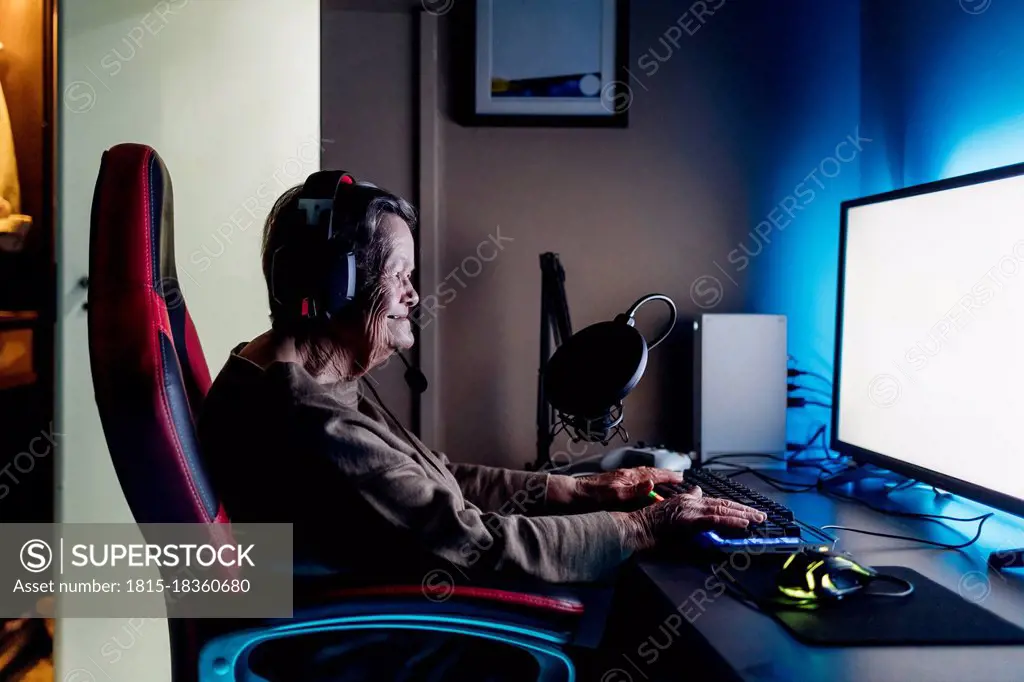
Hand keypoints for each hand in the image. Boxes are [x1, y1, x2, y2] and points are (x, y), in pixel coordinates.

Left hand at [573, 467, 684, 507]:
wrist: (573, 495)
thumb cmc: (592, 497)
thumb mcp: (615, 496)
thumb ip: (634, 491)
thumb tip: (652, 483)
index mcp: (628, 478)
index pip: (654, 474)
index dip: (668, 477)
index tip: (681, 478)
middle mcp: (625, 475)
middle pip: (650, 472)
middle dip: (665, 474)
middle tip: (678, 478)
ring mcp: (620, 478)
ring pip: (642, 474)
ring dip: (655, 475)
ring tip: (664, 479)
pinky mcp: (614, 482)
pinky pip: (635, 479)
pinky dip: (644, 480)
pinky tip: (642, 485)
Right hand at [615, 486, 766, 550]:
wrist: (634, 528)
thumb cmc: (648, 525)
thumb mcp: (668, 510)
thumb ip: (685, 501)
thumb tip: (698, 491)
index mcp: (687, 501)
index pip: (715, 502)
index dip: (733, 507)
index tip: (747, 512)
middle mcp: (690, 502)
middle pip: (723, 504)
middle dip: (743, 510)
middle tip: (760, 515)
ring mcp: (690, 510)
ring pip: (722, 510)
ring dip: (742, 515)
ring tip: (757, 519)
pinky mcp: (688, 520)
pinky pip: (714, 519)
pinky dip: (730, 520)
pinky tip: (743, 523)